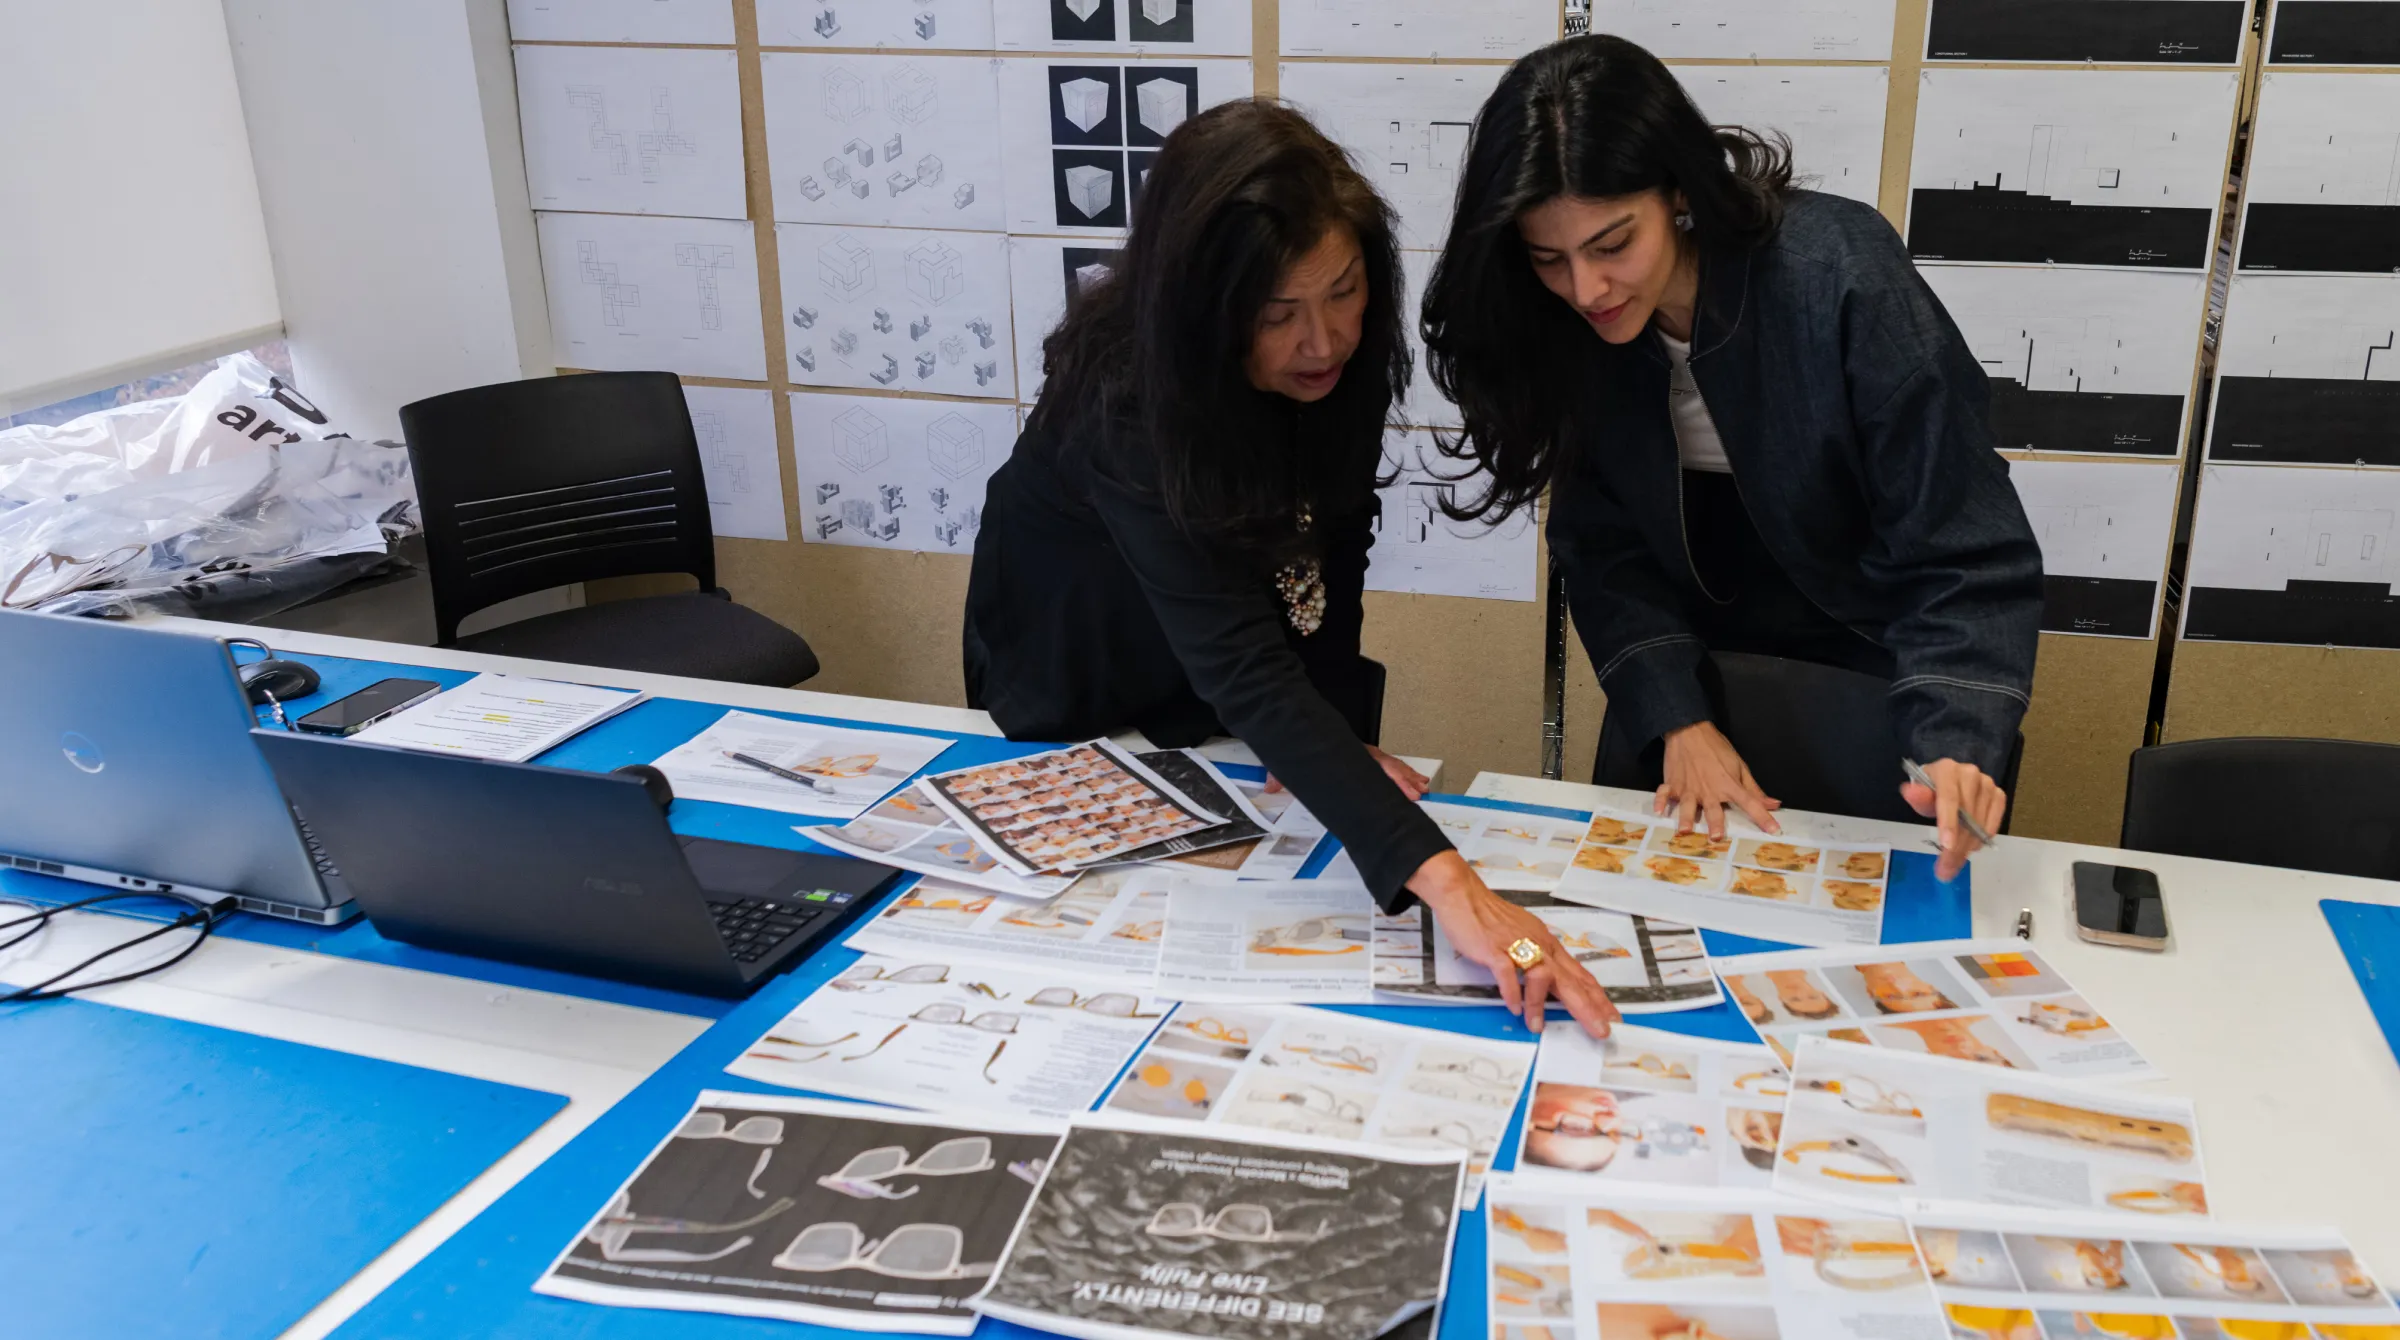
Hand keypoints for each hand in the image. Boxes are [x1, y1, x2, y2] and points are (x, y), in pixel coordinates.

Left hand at [1265, 745, 1428, 800]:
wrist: (1301, 722)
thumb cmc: (1302, 740)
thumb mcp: (1291, 757)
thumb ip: (1281, 772)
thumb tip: (1273, 787)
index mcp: (1346, 751)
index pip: (1373, 763)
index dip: (1390, 776)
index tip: (1403, 788)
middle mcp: (1358, 751)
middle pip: (1386, 763)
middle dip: (1403, 778)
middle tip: (1417, 793)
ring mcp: (1362, 754)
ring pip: (1389, 762)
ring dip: (1406, 775)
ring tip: (1422, 787)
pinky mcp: (1362, 759)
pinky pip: (1385, 764)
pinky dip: (1399, 773)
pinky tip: (1410, 781)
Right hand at [1409, 851, 1618, 1037]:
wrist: (1464, 895)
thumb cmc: (1492, 917)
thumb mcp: (1525, 937)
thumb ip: (1537, 959)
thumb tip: (1547, 980)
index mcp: (1548, 945)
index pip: (1579, 974)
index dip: (1597, 997)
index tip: (1611, 1016)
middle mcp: (1539, 946)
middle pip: (1569, 980)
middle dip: (1587, 1007)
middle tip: (1601, 1030)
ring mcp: (1517, 946)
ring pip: (1540, 977)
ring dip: (1539, 1005)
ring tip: (1537, 1027)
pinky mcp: (1494, 949)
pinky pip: (1506, 972)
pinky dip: (1511, 992)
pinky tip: (1513, 1008)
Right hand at [1657, 721, 1779, 837]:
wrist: (1690, 730)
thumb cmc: (1717, 748)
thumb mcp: (1740, 766)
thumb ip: (1754, 789)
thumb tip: (1774, 804)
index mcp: (1729, 785)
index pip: (1750, 803)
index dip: (1764, 817)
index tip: (1774, 830)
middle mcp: (1709, 790)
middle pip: (1714, 810)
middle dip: (1716, 823)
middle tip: (1717, 837)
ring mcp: (1689, 787)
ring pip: (1688, 805)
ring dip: (1686, 817)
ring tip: (1685, 830)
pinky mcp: (1672, 783)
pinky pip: (1664, 793)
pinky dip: (1660, 801)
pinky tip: (1658, 811)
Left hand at [1899, 757, 2003, 880]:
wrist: (1950, 781)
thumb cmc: (1932, 790)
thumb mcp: (1921, 795)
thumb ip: (1917, 797)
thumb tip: (1910, 792)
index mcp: (1947, 770)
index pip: (1949, 798)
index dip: (1948, 823)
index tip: (1947, 846)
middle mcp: (1970, 774)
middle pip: (1966, 816)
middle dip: (1955, 847)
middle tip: (1946, 870)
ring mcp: (1987, 784)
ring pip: (1979, 823)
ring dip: (1967, 848)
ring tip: (1954, 863)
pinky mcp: (1998, 795)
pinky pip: (1994, 822)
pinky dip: (1983, 838)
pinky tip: (1972, 848)